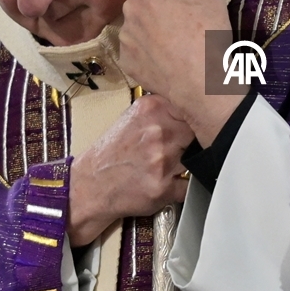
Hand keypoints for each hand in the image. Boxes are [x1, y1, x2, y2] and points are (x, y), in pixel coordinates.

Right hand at [67, 94, 192, 245]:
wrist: (91, 184)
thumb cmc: (113, 151)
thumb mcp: (134, 116)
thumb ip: (162, 109)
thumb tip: (193, 103)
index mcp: (151, 109)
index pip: (191, 106)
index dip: (196, 116)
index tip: (198, 120)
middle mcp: (158, 132)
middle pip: (197, 132)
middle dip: (194, 140)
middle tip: (181, 146)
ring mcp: (162, 160)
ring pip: (196, 158)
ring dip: (189, 162)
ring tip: (170, 163)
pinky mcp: (163, 187)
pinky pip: (189, 185)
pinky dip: (184, 185)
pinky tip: (170, 181)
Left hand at [120, 0, 242, 146]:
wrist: (201, 81)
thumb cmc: (208, 32)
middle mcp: (130, 7)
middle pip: (144, 0)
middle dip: (159, 7)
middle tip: (182, 23)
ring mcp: (125, 36)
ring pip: (138, 26)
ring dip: (151, 31)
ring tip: (174, 45)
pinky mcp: (126, 61)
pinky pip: (136, 51)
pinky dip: (147, 54)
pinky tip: (166, 62)